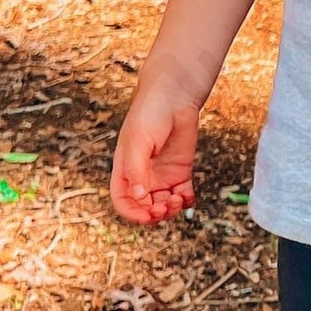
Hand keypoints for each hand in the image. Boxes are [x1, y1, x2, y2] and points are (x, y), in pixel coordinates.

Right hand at [111, 88, 199, 224]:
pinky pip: (182, 194)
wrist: (174, 95)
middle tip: (165, 206)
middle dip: (154, 213)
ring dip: (170, 209)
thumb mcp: (139, 141)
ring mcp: (162, 174)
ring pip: (164, 203)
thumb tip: (139, 196)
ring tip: (177, 199)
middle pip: (145, 206)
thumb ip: (137, 170)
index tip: (147, 215)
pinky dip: (186, 201)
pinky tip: (187, 197)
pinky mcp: (181, 170)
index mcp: (125, 169)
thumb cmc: (149, 112)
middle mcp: (142, 175)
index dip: (132, 213)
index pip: (123, 201)